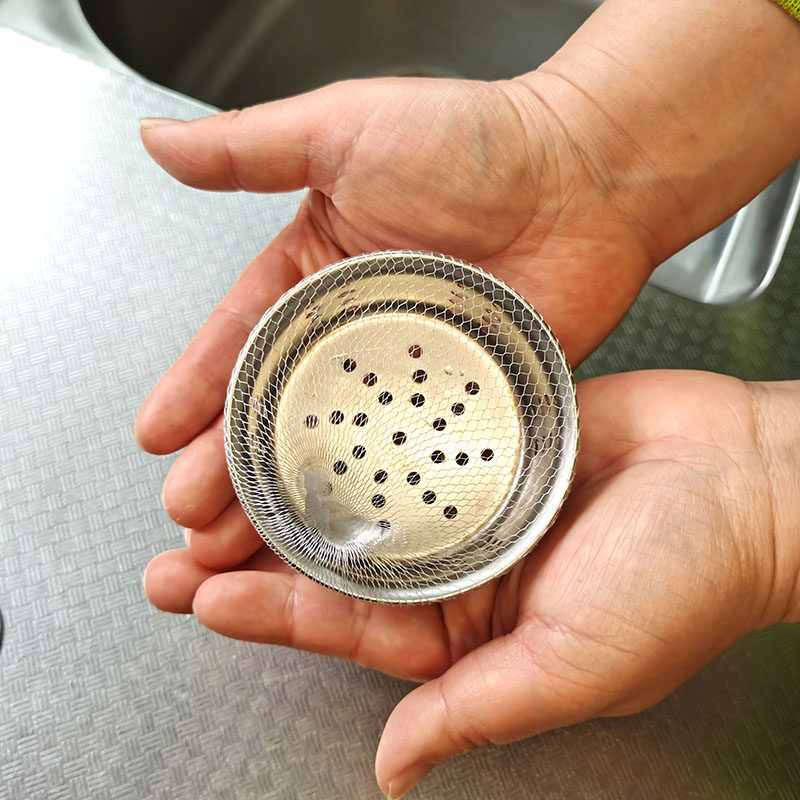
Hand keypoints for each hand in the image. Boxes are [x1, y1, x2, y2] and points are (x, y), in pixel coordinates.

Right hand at [134, 73, 655, 610]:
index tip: (158, 434)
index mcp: (317, 278)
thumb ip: (251, 149)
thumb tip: (162, 142)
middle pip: (278, 413)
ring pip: (336, 452)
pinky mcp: (461, 409)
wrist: (587, 177)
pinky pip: (410, 462)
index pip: (240, 343)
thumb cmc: (477, 144)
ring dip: (289, 500)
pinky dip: (377, 501)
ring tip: (243, 545)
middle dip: (229, 466)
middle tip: (191, 514)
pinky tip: (343, 536)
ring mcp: (407, 380)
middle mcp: (356, 337)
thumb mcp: (347, 130)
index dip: (196, 390)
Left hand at [144, 369, 796, 797]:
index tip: (202, 596)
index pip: (350, 626)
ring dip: (293, 485)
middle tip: (176, 540)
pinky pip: (412, 430)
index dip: (273, 614)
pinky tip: (311, 414)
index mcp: (473, 627)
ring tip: (216, 475)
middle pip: (339, 557)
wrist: (747, 477)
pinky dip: (362, 424)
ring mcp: (472, 492)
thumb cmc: (687, 578)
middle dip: (255, 551)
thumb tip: (398, 772)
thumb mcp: (579, 664)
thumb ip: (478, 712)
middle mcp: (463, 559)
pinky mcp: (489, 432)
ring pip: (364, 490)